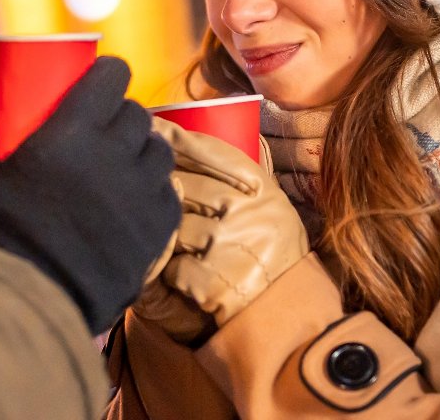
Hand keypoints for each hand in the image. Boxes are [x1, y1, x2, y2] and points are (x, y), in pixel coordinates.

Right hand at [0, 56, 180, 334]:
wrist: (21, 306)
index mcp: (73, 131)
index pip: (112, 76)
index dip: (107, 74)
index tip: (96, 82)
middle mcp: (116, 155)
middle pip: (136, 114)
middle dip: (120, 114)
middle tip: (99, 131)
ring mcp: (140, 195)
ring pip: (158, 153)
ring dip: (141, 151)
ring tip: (120, 166)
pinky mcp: (155, 233)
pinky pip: (167, 196)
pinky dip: (154, 192)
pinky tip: (134, 202)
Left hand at [132, 120, 308, 344]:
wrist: (288, 315)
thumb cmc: (269, 253)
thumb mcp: (267, 208)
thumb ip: (234, 181)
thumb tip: (178, 142)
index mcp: (264, 190)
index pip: (214, 152)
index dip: (178, 137)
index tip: (152, 125)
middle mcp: (250, 212)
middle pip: (186, 187)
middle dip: (168, 194)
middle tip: (151, 196)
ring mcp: (231, 245)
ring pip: (176, 227)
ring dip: (175, 242)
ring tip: (192, 253)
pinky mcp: (214, 281)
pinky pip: (175, 268)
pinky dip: (177, 276)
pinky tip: (194, 282)